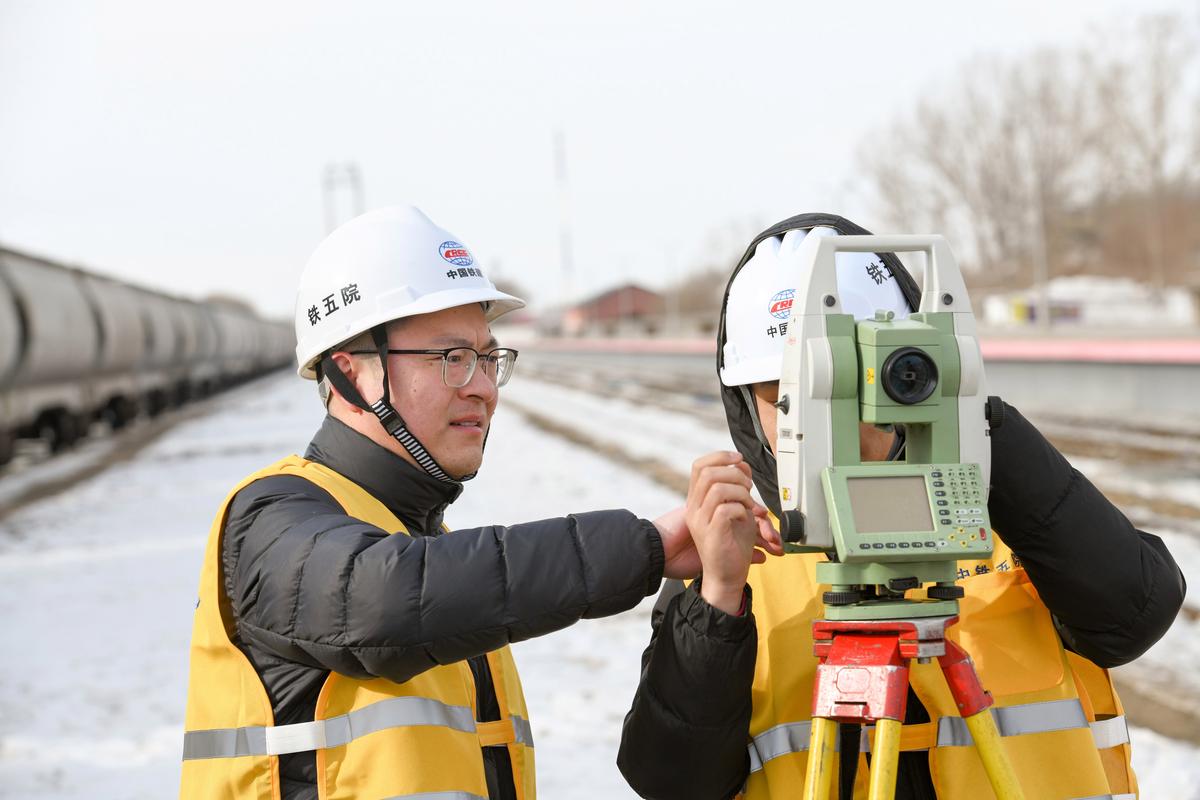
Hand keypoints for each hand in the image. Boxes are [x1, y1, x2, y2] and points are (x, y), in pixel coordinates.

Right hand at [655, 452, 781, 613]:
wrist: (726, 578)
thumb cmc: (732, 546)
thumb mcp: (737, 510)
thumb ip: (737, 488)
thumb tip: (742, 466)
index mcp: (698, 501)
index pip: (699, 466)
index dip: (720, 456)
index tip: (738, 460)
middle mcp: (695, 508)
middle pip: (708, 472)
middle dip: (735, 474)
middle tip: (748, 488)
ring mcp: (701, 521)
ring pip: (717, 488)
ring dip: (740, 492)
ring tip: (749, 505)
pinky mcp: (711, 533)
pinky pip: (726, 509)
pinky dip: (742, 509)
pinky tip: (745, 518)